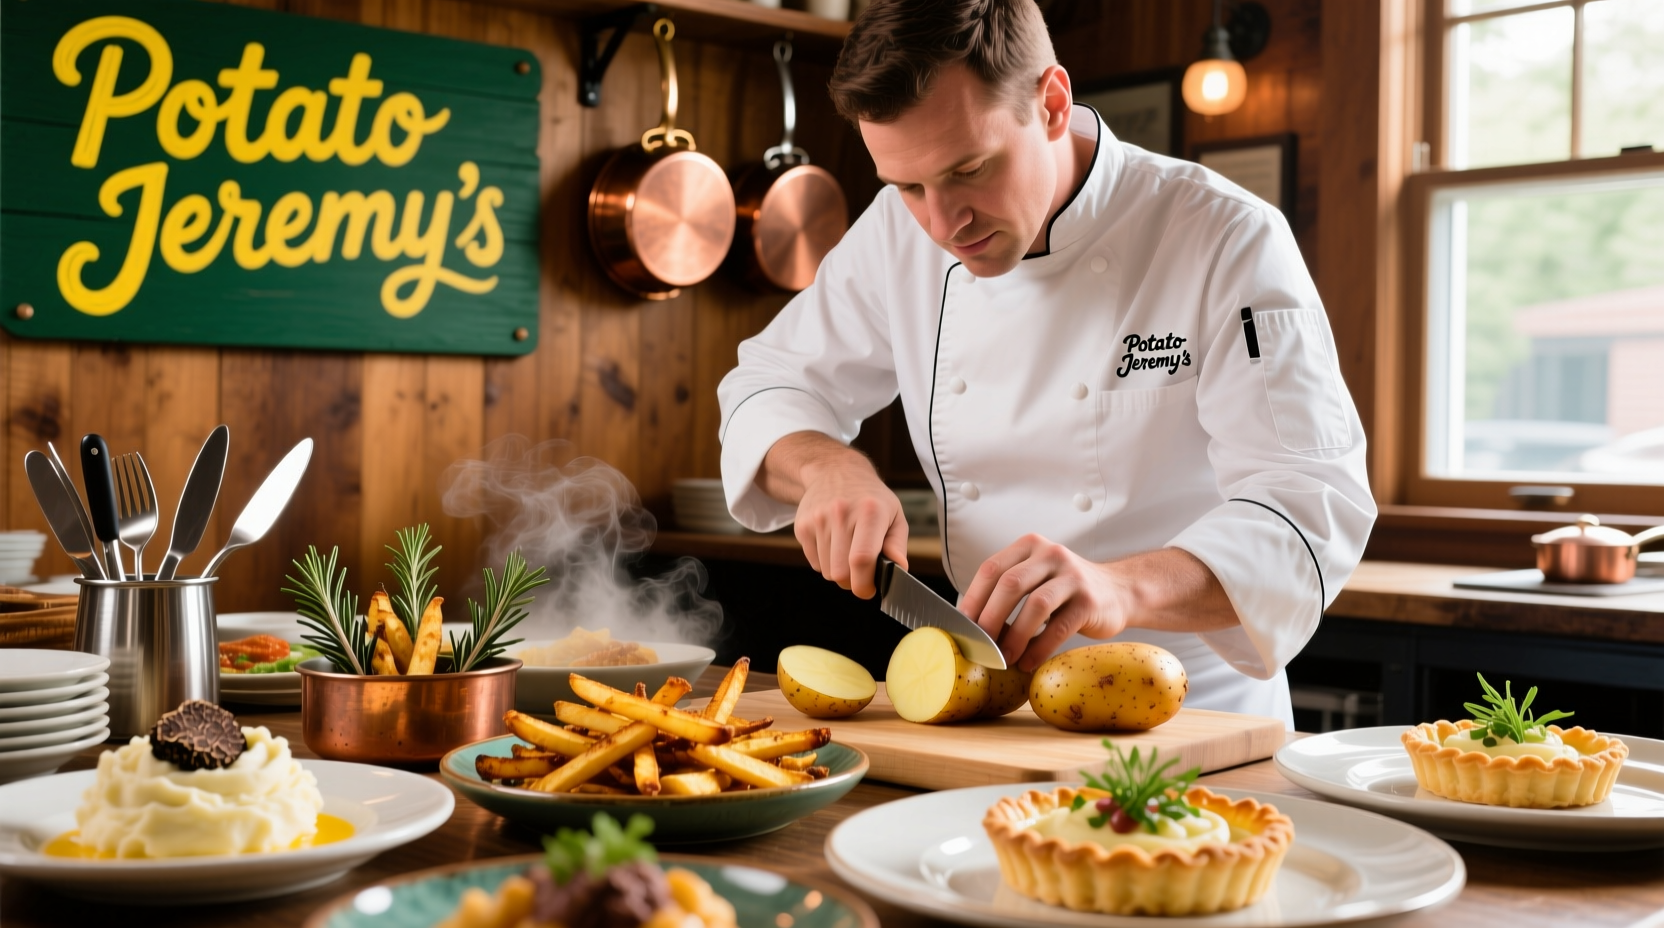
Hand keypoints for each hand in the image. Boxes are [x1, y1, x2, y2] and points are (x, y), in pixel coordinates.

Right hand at [758, 432, 908, 598]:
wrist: (835, 471)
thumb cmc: (870, 498)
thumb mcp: (894, 515)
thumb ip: (897, 545)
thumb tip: (899, 569)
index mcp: (870, 512)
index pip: (861, 559)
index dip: (864, 583)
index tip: (868, 589)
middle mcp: (841, 513)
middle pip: (840, 572)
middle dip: (852, 581)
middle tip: (861, 573)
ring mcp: (818, 519)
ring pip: (827, 572)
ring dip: (839, 571)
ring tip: (847, 552)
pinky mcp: (802, 526)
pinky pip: (814, 563)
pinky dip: (825, 562)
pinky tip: (834, 544)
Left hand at [959, 534, 1131, 670]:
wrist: (1119, 592)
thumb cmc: (1066, 590)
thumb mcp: (1036, 578)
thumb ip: (1007, 590)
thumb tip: (970, 624)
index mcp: (1030, 546)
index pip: (991, 569)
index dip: (974, 598)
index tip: (963, 625)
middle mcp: (1051, 554)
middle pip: (1010, 584)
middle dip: (990, 618)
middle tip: (981, 645)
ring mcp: (1073, 576)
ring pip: (1035, 605)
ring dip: (1015, 636)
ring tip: (1005, 657)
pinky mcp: (1090, 601)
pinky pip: (1059, 627)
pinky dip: (1039, 647)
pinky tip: (1028, 662)